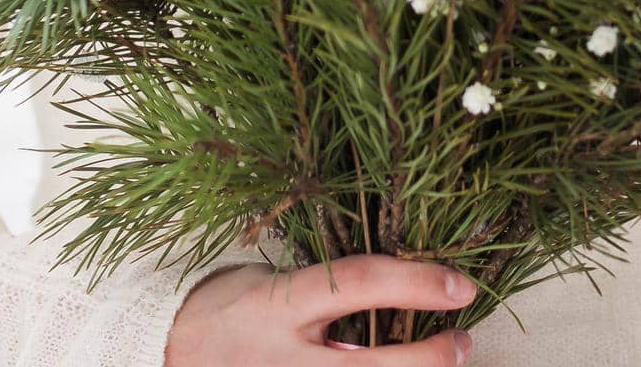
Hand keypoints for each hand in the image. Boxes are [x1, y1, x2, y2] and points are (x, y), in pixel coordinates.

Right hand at [164, 253, 475, 364]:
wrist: (175, 355)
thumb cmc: (233, 307)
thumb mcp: (274, 283)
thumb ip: (328, 288)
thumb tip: (398, 283)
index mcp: (284, 304)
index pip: (361, 285)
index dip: (417, 283)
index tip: (461, 286)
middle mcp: (289, 357)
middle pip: (378, 366)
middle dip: (432, 358)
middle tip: (465, 341)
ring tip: (445, 362)